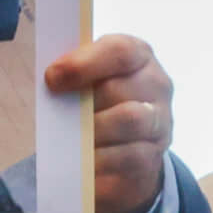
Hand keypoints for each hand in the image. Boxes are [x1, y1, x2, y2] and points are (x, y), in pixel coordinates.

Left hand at [43, 35, 172, 212]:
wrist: (125, 146)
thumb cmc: (100, 102)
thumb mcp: (90, 80)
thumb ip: (75, 74)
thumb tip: (53, 80)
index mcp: (139, 56)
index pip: (119, 51)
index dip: (83, 64)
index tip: (52, 79)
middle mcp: (156, 85)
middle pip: (118, 88)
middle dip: (83, 104)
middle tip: (59, 117)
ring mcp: (160, 121)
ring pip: (128, 121)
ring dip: (92, 131)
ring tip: (70, 140)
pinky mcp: (154, 156)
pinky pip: (130, 156)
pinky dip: (101, 159)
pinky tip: (83, 161)